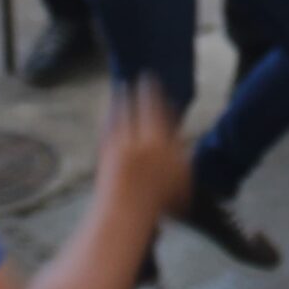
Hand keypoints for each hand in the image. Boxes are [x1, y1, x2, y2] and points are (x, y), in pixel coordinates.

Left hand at [99, 79, 191, 217]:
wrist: (126, 212)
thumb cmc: (158, 202)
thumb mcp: (182, 182)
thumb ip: (182, 162)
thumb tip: (181, 148)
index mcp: (164, 143)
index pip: (164, 114)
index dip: (162, 100)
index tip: (161, 88)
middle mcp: (143, 137)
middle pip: (144, 107)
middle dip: (145, 90)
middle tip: (144, 76)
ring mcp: (122, 142)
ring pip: (123, 113)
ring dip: (123, 98)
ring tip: (122, 86)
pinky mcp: (106, 150)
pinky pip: (108, 127)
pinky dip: (109, 116)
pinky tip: (108, 110)